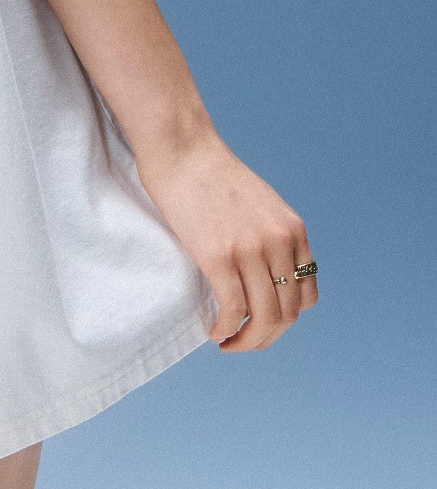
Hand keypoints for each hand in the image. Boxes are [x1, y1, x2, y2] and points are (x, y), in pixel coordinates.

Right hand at [133, 128, 318, 350]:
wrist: (180, 146)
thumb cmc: (209, 171)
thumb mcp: (258, 202)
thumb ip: (268, 234)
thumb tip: (260, 270)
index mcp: (292, 229)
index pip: (307, 294)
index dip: (285, 316)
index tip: (261, 320)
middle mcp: (279, 242)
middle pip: (288, 313)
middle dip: (266, 337)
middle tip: (242, 341)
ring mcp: (250, 250)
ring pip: (265, 319)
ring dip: (247, 341)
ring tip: (228, 343)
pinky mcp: (218, 256)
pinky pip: (232, 310)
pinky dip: (225, 329)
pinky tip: (214, 330)